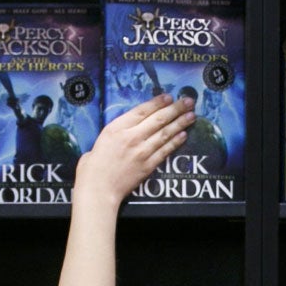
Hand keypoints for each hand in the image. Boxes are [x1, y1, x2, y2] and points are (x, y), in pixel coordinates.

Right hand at [75, 95, 194, 207]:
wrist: (98, 189)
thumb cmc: (93, 166)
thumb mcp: (101, 139)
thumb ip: (116, 131)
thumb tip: (127, 127)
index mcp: (117, 128)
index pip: (142, 110)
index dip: (158, 102)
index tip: (169, 96)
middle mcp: (132, 136)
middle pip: (159, 119)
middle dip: (176, 109)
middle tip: (188, 101)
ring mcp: (142, 151)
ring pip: (165, 133)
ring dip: (180, 123)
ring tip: (192, 115)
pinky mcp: (148, 165)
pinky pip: (165, 151)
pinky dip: (176, 142)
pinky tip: (184, 135)